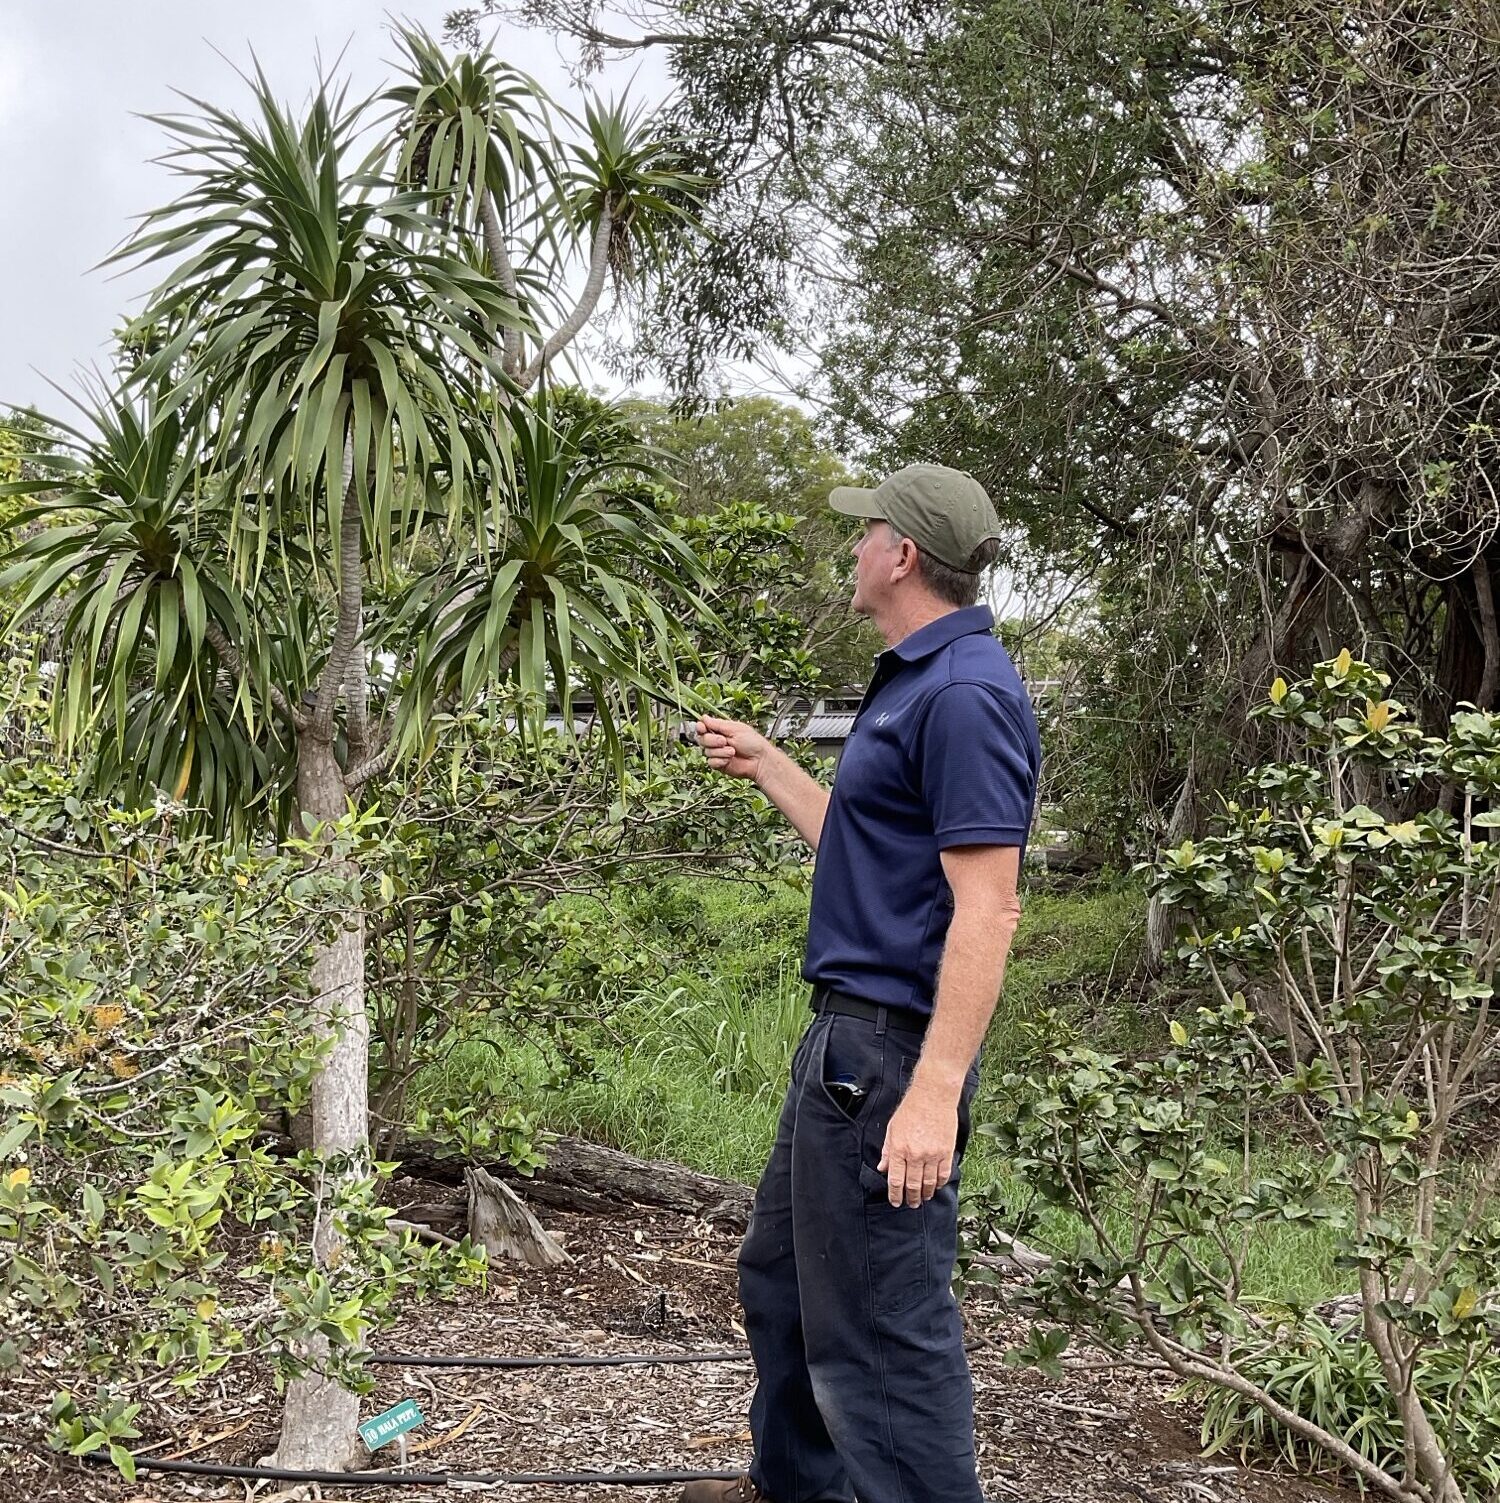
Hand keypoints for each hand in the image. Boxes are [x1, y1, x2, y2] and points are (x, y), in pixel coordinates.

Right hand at [696, 715, 770, 782]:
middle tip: (724, 741)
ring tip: (733, 751)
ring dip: (720, 751)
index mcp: (721, 730)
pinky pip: (711, 762)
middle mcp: (717, 741)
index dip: (700, 727)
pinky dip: (720, 760)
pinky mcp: (719, 764)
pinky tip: (729, 760)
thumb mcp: (735, 729)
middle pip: (702, 739)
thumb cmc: (753, 743)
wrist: (760, 761)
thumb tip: (704, 717)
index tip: (702, 727)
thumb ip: (718, 724)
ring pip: (706, 751)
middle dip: (712, 740)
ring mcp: (718, 753)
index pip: (703, 727)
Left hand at [878, 1083, 957, 1207]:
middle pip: (913, 1185)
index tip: (896, 1202)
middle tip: (911, 1204)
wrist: (933, 1095)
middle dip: (911, 1198)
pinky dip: (939, 1183)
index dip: (895, 1195)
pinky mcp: (947, 1152)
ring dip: (926, 1194)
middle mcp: (916, 1154)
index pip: (896, 1180)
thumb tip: (883, 1168)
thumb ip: (888, 1150)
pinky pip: (943, 1174)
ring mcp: (933, 1154)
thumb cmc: (911, 1109)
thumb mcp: (892, 1128)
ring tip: (923, 1198)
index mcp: (900, 1149)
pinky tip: (936, 1186)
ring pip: (929, 1183)